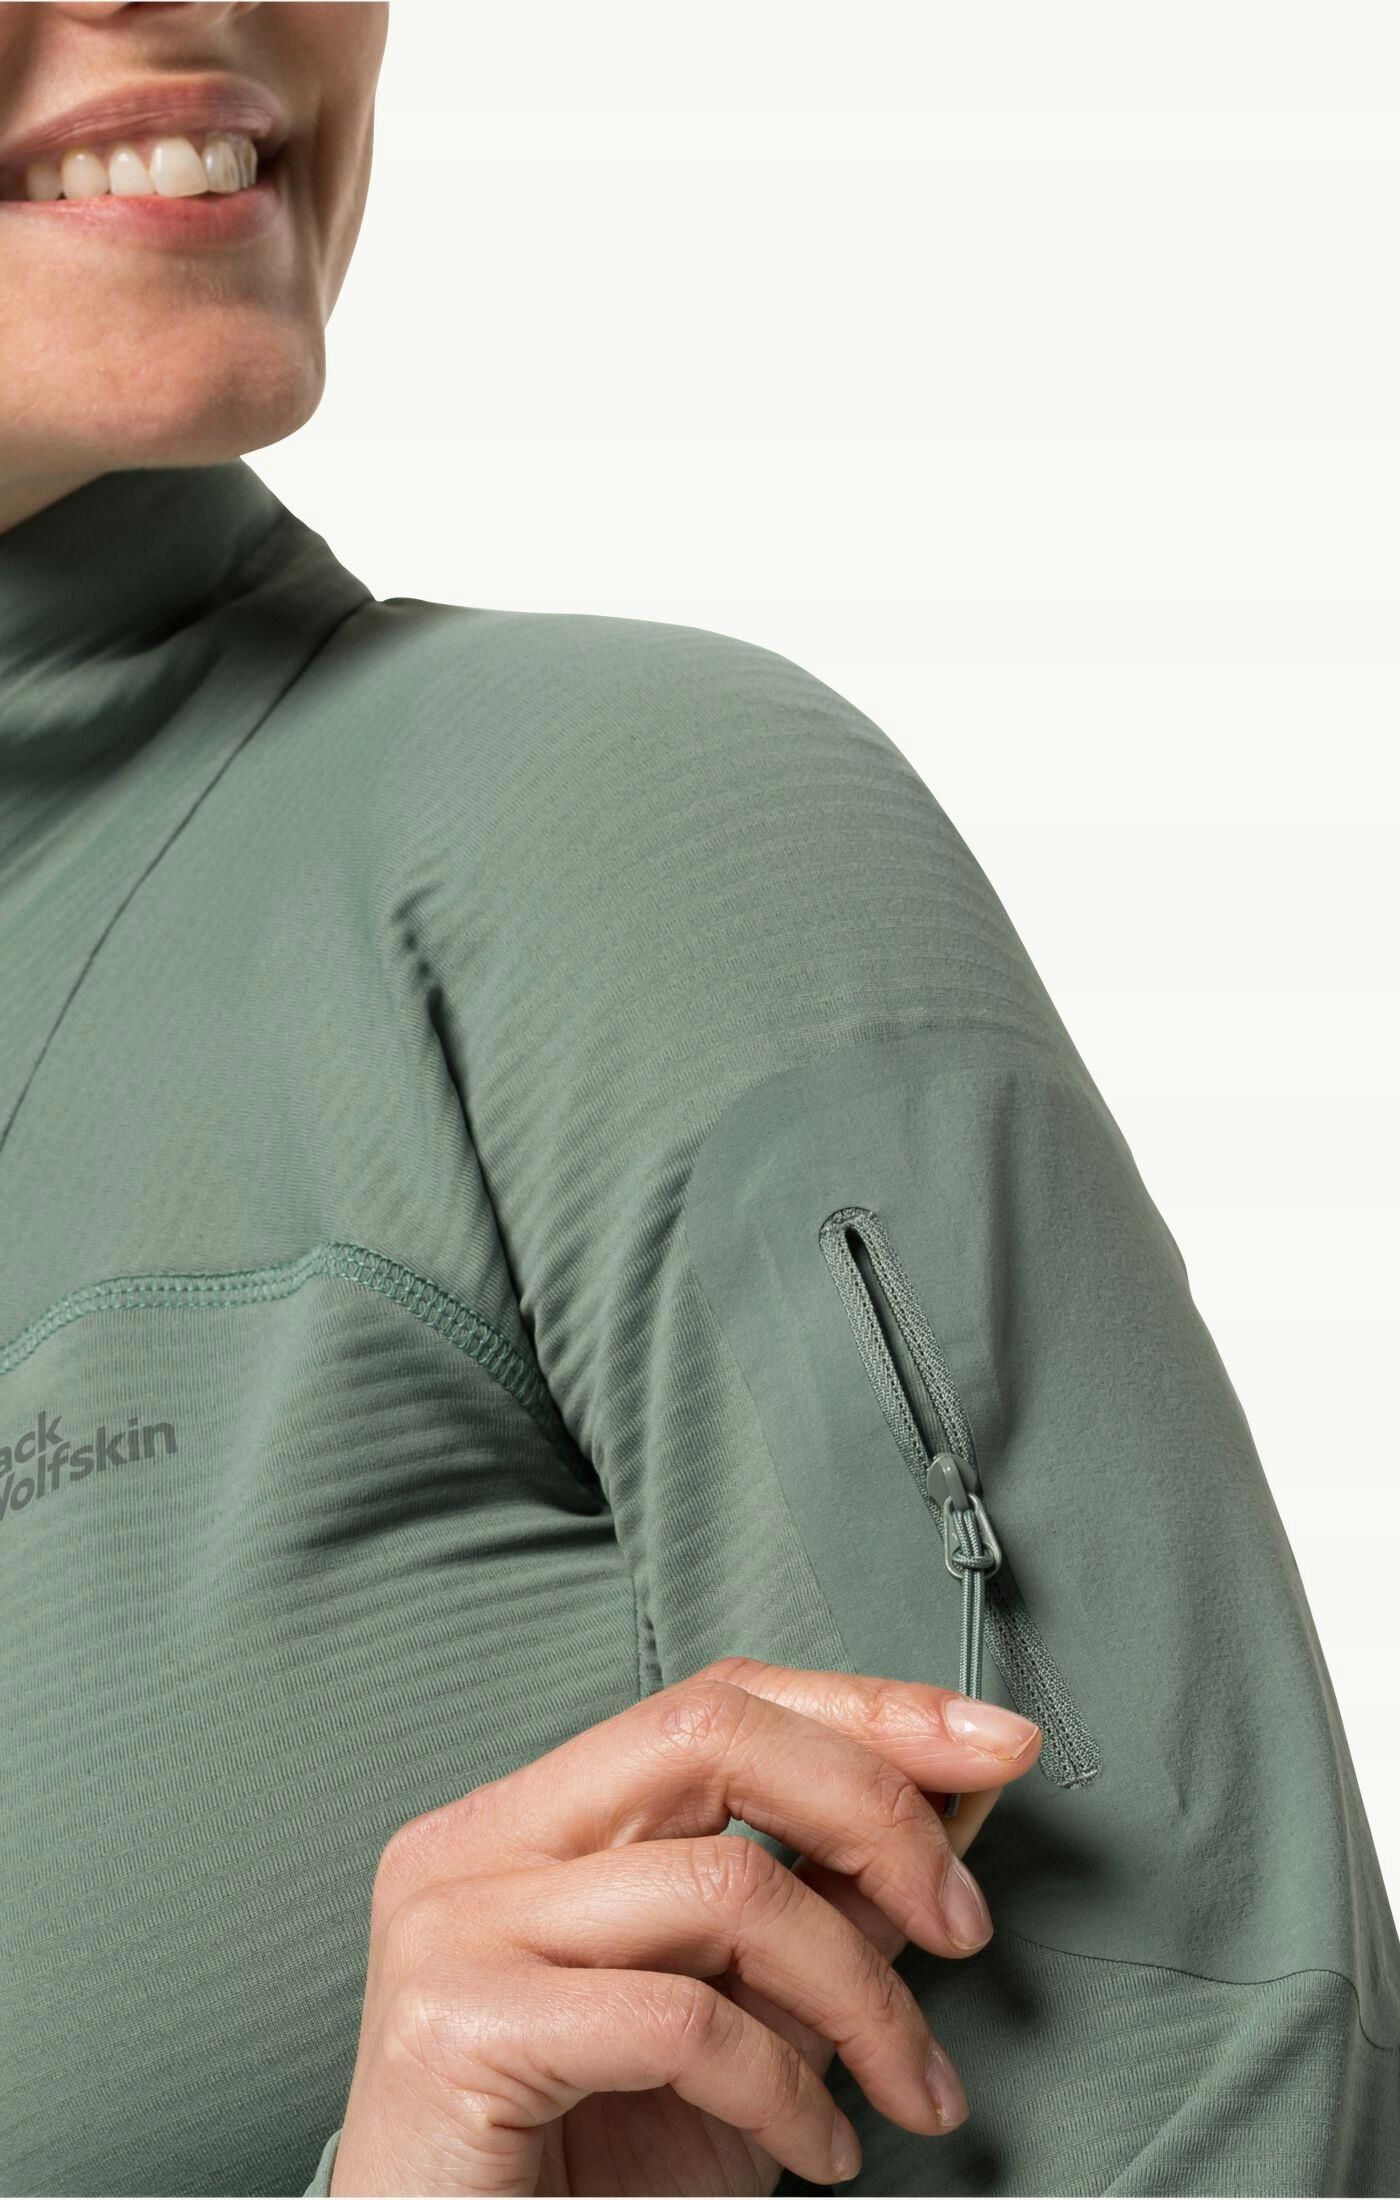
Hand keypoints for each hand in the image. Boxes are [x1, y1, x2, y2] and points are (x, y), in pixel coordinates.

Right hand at [329, 1654, 1041, 2195]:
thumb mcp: (744, 2017)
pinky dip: (790, 2092)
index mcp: (530, 1816)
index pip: (716, 1700)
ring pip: (723, 1886)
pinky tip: (826, 2151)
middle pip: (711, 1735)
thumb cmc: (588, 2173)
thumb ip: (827, 1901)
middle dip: (876, 1810)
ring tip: (916, 2089)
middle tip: (969, 1922)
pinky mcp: (456, 2026)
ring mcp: (454, 1923)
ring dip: (864, 1996)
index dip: (867, 1709)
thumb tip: (958, 1802)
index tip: (996, 1746)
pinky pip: (682, 2022)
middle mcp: (476, 1841)